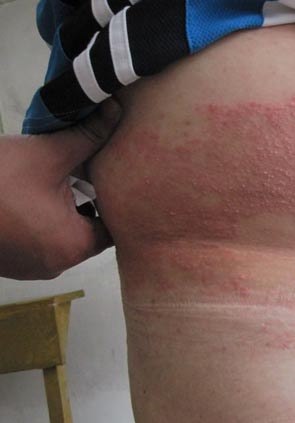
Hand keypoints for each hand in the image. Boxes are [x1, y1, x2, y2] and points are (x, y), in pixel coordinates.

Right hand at [0, 100, 120, 279]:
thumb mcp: (46, 154)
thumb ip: (88, 137)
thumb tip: (115, 114)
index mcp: (72, 246)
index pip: (114, 226)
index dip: (114, 198)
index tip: (108, 176)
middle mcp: (55, 265)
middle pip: (89, 231)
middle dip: (88, 201)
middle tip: (82, 173)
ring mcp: (29, 267)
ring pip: (62, 235)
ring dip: (63, 210)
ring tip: (55, 181)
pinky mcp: (9, 263)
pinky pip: (37, 240)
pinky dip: (40, 220)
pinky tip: (29, 196)